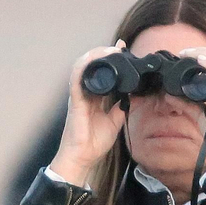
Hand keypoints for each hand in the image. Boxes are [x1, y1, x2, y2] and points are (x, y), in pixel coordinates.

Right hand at [48, 43, 129, 185]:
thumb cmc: (94, 142)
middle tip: (119, 47)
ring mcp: (79, 95)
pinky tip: (94, 58)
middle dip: (104, 52)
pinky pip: (76, 78)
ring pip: (82, 66)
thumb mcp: (115, 121)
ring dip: (95, 55)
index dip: (112, 59)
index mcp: (94, 97)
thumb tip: (129, 97)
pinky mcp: (75, 100)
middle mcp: (85, 93)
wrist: (83, 157)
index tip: (124, 49)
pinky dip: (84, 65)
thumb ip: (120, 108)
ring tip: (109, 49)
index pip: (103, 73)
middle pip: (92, 65)